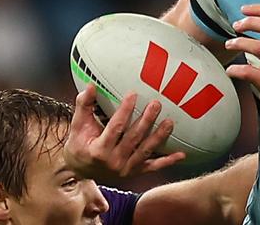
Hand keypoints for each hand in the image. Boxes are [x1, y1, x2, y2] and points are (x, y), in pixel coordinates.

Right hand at [63, 84, 185, 179]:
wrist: (80, 170)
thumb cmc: (79, 144)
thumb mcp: (78, 126)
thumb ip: (84, 106)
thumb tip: (90, 86)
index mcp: (99, 149)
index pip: (115, 127)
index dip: (125, 110)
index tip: (133, 94)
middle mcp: (113, 161)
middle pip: (134, 138)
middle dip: (146, 120)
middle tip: (156, 104)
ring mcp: (126, 168)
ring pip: (146, 151)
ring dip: (159, 137)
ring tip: (170, 122)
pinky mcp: (135, 172)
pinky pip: (153, 167)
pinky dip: (168, 161)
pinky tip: (181, 154)